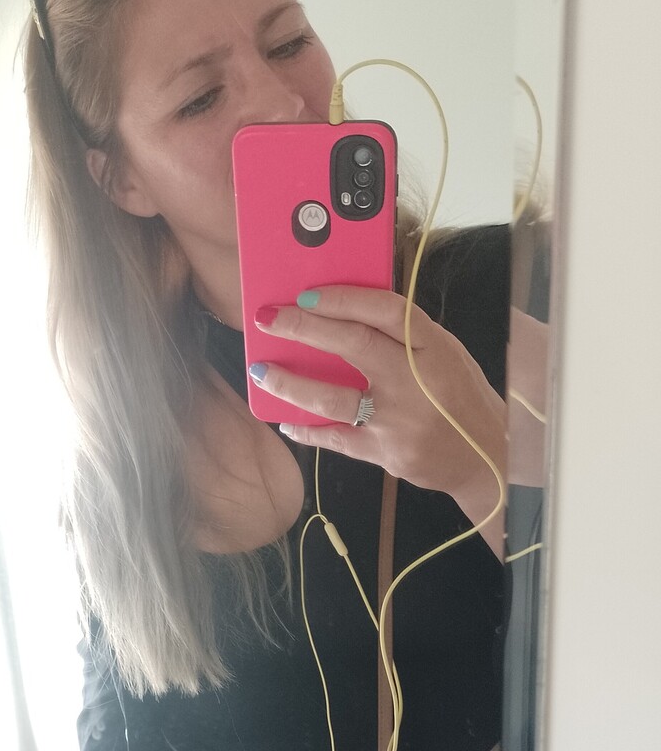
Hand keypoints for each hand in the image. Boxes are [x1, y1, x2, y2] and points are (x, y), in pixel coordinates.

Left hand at [253, 287, 506, 552]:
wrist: (487, 456)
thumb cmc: (460, 398)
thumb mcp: (446, 355)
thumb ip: (405, 337)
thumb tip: (345, 314)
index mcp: (435, 347)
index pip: (385, 311)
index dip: (343, 298)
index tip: (307, 293)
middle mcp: (416, 380)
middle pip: (353, 346)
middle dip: (303, 328)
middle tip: (269, 319)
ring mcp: (399, 420)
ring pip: (333, 397)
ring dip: (291, 383)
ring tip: (263, 372)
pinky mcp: (385, 453)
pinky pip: (336, 438)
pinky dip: (307, 429)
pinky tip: (286, 419)